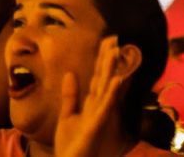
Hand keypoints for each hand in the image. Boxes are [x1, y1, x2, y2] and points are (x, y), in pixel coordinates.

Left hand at [54, 37, 129, 156]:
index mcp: (91, 104)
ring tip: (116, 51)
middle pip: (104, 78)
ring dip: (112, 70)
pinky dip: (111, 92)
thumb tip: (70, 73)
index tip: (106, 42)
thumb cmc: (70, 145)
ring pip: (107, 88)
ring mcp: (99, 115)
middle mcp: (98, 107)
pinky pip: (106, 105)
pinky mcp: (97, 124)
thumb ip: (70, 96)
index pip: (97, 77)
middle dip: (108, 59)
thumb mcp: (67, 116)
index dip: (101, 60)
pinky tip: (116, 79)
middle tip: (113, 38)